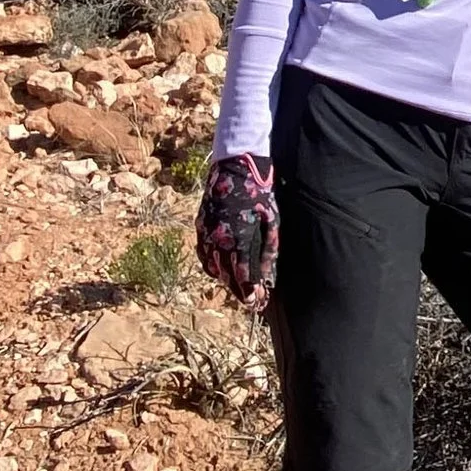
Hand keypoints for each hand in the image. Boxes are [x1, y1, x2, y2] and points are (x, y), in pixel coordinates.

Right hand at [195, 154, 278, 309]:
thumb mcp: (271, 222)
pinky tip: (223, 269)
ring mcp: (205, 233)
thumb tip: (268, 277)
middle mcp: (218, 239)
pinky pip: (203, 254)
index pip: (242, 274)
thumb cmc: (258, 193)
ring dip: (226, 279)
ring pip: (212, 267)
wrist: (234, 168)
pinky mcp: (199, 226)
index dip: (249, 291)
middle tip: (250, 301)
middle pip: (226, 275)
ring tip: (239, 286)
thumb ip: (268, 251)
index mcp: (238, 238)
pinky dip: (213, 265)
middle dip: (239, 290)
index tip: (257, 302)